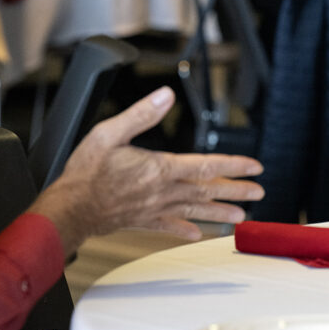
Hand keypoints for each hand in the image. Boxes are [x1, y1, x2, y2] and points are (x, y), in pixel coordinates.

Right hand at [28, 87, 264, 254]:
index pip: (206, 166)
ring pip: (195, 211)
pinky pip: (170, 226)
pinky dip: (186, 229)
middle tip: (258, 192)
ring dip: (220, 212)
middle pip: (208, 190)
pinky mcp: (142, 221)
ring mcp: (154, 208)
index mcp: (160, 168)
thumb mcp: (111, 132)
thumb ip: (141, 114)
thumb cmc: (86, 171)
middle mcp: (163, 191)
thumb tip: (166, 96)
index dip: (234, 165)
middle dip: (236, 190)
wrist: (69, 208)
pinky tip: (198, 233)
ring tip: (241, 216)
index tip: (255, 166)